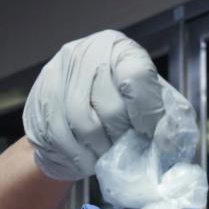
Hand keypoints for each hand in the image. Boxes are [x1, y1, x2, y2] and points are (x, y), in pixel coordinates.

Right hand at [23, 30, 168, 180]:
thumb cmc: (118, 106)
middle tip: (128, 151)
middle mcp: (86, 54)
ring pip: (83, 124)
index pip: (137, 76)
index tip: (148, 133)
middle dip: (122, 137)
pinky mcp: (39, 99)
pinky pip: (61, 136)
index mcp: (119, 49)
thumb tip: (168, 140)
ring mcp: (58, 75)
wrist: (73, 111)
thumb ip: (164, 116)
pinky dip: (79, 155)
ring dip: (100, 150)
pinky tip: (88, 159)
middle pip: (110, 107)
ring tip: (108, 158)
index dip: (146, 112)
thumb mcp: (148, 102)